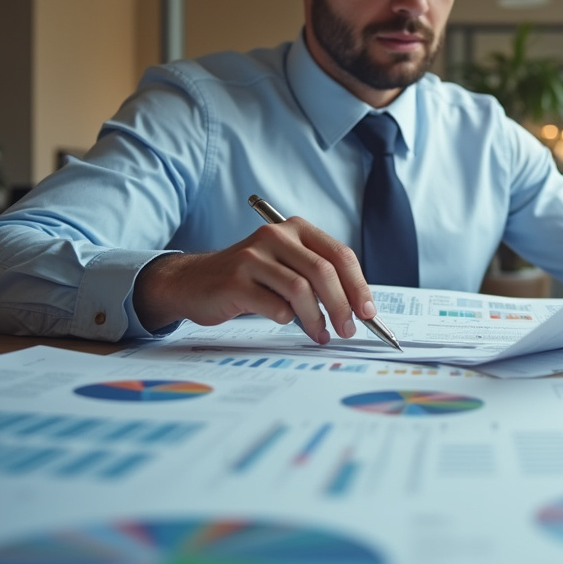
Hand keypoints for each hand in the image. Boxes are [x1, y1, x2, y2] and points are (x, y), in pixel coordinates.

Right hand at [133, 217, 376, 343]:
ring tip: (320, 334)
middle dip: (342, 306)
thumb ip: (319, 278)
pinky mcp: (234, 281)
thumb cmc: (250, 278)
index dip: (359, 286)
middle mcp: (275, 236)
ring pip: (301, 290)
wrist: (193, 282)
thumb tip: (358, 308)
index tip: (369, 313)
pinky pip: (274, 306)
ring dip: (316, 318)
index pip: (340, 255)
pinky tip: (286, 324)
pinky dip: (287, 319)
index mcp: (296, 229)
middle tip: (348, 330)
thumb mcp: (287, 266)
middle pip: (323, 272)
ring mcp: (253, 257)